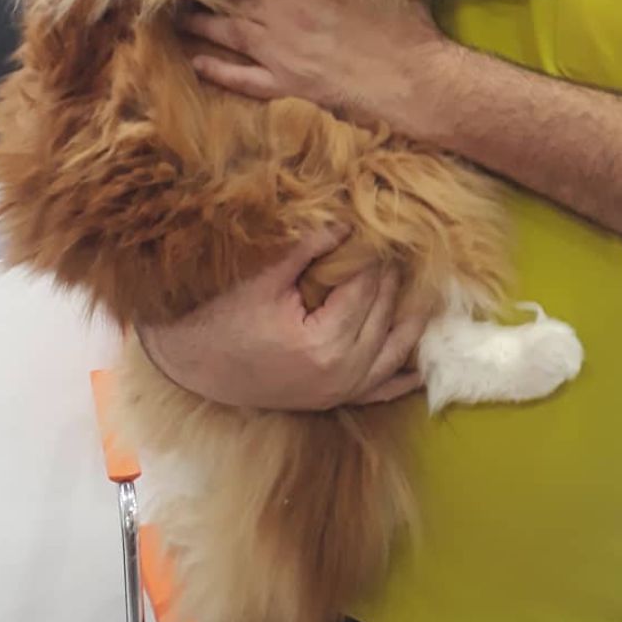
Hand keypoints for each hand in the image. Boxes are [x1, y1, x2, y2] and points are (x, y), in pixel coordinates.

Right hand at [137, 229, 427, 409]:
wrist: (190, 364)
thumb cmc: (219, 317)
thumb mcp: (262, 278)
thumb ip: (307, 248)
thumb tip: (346, 221)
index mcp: (324, 342)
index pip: (366, 288)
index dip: (375, 256)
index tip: (384, 230)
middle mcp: (340, 373)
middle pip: (382, 315)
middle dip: (394, 280)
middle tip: (406, 247)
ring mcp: (338, 392)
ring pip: (391, 352)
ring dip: (411, 322)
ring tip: (431, 290)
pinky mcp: (331, 400)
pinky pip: (379, 391)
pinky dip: (402, 378)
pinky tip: (423, 366)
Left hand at [179, 0, 446, 127]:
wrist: (413, 79)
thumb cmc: (407, 29)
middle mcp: (288, 15)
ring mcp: (284, 51)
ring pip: (232, 31)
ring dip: (202, 22)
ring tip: (176, 15)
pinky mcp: (290, 83)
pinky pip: (245, 78)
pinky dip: (219, 71)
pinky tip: (197, 63)